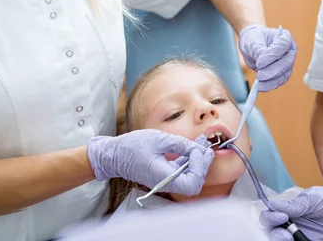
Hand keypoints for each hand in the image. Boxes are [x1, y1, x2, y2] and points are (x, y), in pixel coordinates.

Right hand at [87, 131, 214, 194]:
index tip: (198, 150)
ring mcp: (166, 179)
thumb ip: (180, 144)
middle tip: (207, 147)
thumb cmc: (132, 147)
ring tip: (203, 144)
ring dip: (198, 161)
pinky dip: (190, 160)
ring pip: (190, 176)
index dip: (200, 168)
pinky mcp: (165, 174)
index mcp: (164, 177)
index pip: (192, 183)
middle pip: (194, 182)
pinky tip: (193, 146)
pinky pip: (183, 171)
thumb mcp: (159, 139)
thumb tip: (198, 148)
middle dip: (203, 164)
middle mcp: (167, 182)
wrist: (115, 155)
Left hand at [238, 24, 296, 91]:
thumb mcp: (252, 41)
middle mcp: (289, 50)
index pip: (282, 46)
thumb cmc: (253, 39)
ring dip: (272, 81)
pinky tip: (261, 87)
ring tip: (259, 84)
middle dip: (272, 71)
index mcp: (285, 37)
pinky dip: (270, 85)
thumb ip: (258, 50)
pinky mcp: (283, 73)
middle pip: (286, 62)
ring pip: (284, 74)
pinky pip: (279, 81)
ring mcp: (287, 62)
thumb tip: (261, 62)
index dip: (272, 55)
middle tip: (259, 76)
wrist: (252, 45)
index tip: (259, 63)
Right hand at [260, 183, 322, 240]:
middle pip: (274, 233)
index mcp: (287, 213)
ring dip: (284, 240)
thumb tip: (273, 205)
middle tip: (287, 234)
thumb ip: (293, 205)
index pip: (269, 218)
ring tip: (292, 238)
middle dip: (277, 235)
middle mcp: (290, 225)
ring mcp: (300, 235)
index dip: (271, 219)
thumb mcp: (311, 199)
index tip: (282, 216)